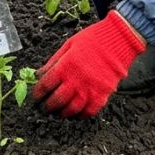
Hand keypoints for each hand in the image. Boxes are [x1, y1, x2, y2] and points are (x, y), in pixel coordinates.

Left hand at [32, 11, 146, 117]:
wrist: (118, 40)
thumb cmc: (92, 39)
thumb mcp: (68, 45)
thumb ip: (53, 61)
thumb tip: (39, 74)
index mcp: (65, 66)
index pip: (45, 85)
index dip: (38, 94)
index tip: (36, 97)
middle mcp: (76, 80)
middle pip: (56, 101)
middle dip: (48, 107)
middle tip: (45, 109)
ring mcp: (89, 89)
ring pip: (71, 110)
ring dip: (62, 114)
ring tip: (59, 113)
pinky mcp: (102, 94)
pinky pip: (89, 112)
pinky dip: (81, 116)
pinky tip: (76, 114)